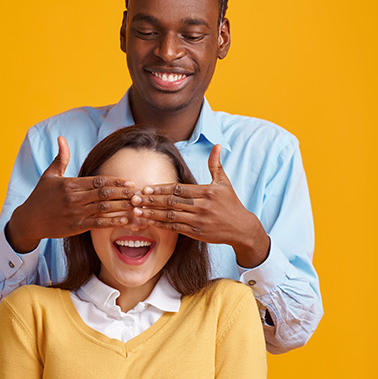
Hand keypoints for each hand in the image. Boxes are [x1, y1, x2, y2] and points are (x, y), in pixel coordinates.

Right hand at [5, 136, 136, 252]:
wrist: (29, 220)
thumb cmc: (40, 196)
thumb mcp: (49, 175)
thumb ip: (61, 158)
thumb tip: (61, 138)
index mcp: (70, 184)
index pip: (98, 181)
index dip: (116, 181)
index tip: (130, 181)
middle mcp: (74, 198)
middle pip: (104, 194)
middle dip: (123, 192)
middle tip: (139, 192)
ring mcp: (76, 213)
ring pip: (104, 209)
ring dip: (122, 206)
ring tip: (137, 205)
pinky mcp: (76, 227)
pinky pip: (99, 223)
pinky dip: (114, 221)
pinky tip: (126, 219)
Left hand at [132, 144, 270, 267]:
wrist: (241, 228)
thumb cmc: (231, 203)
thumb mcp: (224, 183)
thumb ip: (216, 164)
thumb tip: (217, 145)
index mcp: (207, 192)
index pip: (180, 189)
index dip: (161, 189)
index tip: (146, 188)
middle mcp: (202, 207)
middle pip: (172, 202)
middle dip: (152, 200)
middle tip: (135, 198)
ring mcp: (199, 221)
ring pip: (171, 216)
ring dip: (152, 213)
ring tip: (137, 211)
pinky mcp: (197, 233)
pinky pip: (176, 228)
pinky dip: (161, 225)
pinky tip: (150, 222)